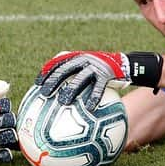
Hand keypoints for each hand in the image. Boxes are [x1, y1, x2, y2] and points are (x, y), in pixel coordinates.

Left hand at [35, 51, 162, 110]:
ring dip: (70, 90)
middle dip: (53, 81)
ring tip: (62, 102)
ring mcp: (96, 66)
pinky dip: (93, 97)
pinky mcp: (107, 74)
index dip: (46, 72)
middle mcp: (85, 59)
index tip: (36, 83)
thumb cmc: (105, 72)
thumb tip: (60, 94)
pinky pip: (98, 88)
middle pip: (64, 69)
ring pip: (79, 78)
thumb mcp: (90, 69)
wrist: (127, 65)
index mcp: (78, 57)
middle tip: (43, 94)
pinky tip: (89, 108)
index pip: (58, 62)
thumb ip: (77, 76)